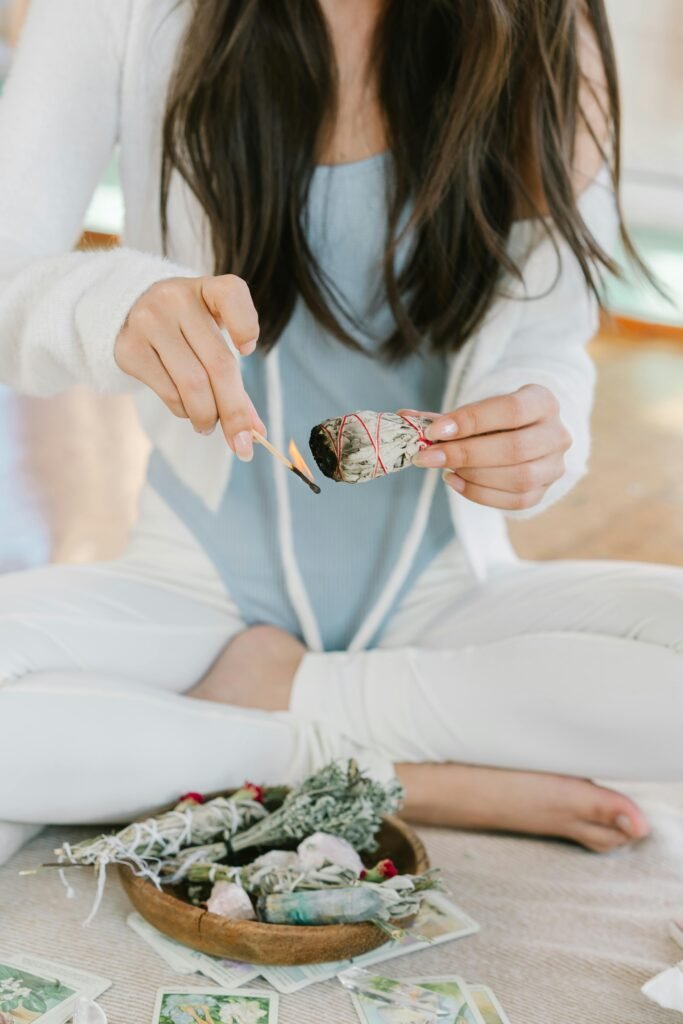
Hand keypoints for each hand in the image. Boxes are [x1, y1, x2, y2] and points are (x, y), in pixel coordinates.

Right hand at [115, 274, 264, 459]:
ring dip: (207, 415)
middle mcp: (175, 299)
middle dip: (235, 411)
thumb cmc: (187, 328)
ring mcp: (148, 322)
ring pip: (192, 384)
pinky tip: (188, 411)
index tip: (248, 351)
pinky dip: (184, 411)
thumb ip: (235, 376)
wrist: (128, 312)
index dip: (247, 326)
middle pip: (218, 363)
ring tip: (210, 424)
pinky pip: (168, 393)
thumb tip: (256, 431)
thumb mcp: (213, 335)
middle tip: (243, 442)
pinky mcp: (129, 348)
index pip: (233, 294)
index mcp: (206, 288)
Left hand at [408, 384, 570, 509]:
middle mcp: (557, 433)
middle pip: (515, 449)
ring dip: (473, 475)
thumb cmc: (493, 420)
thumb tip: (403, 417)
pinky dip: (479, 494)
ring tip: (444, 468)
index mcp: (542, 401)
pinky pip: (515, 501)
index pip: (510, 410)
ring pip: (518, 477)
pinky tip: (454, 481)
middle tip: (428, 456)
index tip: (434, 431)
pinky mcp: (544, 491)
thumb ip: (445, 418)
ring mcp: (554, 466)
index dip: (471, 421)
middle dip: (465, 454)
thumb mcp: (474, 410)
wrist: (522, 434)